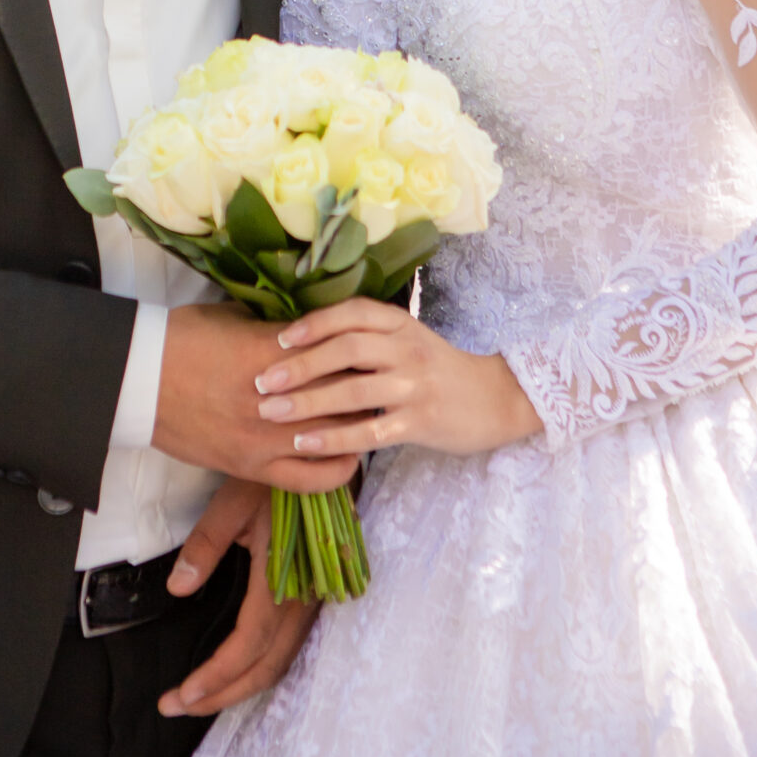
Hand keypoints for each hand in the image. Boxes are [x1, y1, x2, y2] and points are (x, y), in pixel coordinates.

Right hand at [154, 301, 362, 492]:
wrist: (140, 379)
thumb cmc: (182, 338)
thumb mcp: (236, 318)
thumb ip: (277, 330)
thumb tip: (309, 334)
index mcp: (276, 352)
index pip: (339, 351)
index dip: (359, 350)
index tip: (370, 348)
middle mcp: (280, 398)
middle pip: (347, 393)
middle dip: (366, 386)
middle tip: (379, 383)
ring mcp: (267, 436)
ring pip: (337, 435)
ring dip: (357, 425)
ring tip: (368, 416)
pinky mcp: (253, 467)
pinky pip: (309, 479)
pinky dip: (336, 470)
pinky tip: (348, 457)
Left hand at [157, 477, 317, 718]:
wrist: (320, 462)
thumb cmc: (276, 480)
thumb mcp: (232, 503)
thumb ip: (205, 548)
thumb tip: (178, 589)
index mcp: (282, 580)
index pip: (248, 645)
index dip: (217, 676)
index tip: (182, 693)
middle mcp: (303, 600)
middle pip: (264, 667)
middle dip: (221, 694)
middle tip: (179, 705)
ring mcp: (312, 602)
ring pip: (279, 662)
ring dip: (240, 686)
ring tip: (200, 697)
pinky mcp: (313, 598)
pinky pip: (288, 647)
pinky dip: (260, 668)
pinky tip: (237, 673)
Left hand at [252, 300, 543, 458]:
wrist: (495, 399)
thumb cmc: (439, 369)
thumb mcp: (408, 340)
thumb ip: (368, 337)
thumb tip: (305, 339)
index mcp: (401, 324)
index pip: (352, 313)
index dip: (314, 324)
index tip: (279, 340)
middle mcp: (407, 349)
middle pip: (346, 349)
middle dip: (299, 366)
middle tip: (261, 382)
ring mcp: (414, 386)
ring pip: (353, 390)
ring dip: (307, 402)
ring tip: (271, 413)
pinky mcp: (420, 422)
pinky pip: (369, 430)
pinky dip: (333, 437)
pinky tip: (305, 443)